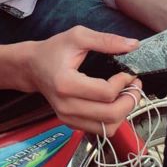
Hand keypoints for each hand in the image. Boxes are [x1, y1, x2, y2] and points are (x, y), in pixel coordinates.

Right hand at [27, 26, 141, 134]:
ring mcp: (67, 117)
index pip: (105, 93)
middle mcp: (66, 105)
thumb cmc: (53, 50)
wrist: (32, 67)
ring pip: (107, 128)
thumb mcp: (78, 36)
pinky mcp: (70, 123)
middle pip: (110, 115)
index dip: (123, 84)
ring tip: (126, 96)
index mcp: (66, 83)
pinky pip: (99, 130)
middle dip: (130, 101)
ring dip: (124, 113)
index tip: (127, 73)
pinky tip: (114, 103)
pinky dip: (112, 119)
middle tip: (135, 87)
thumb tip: (133, 45)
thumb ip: (106, 40)